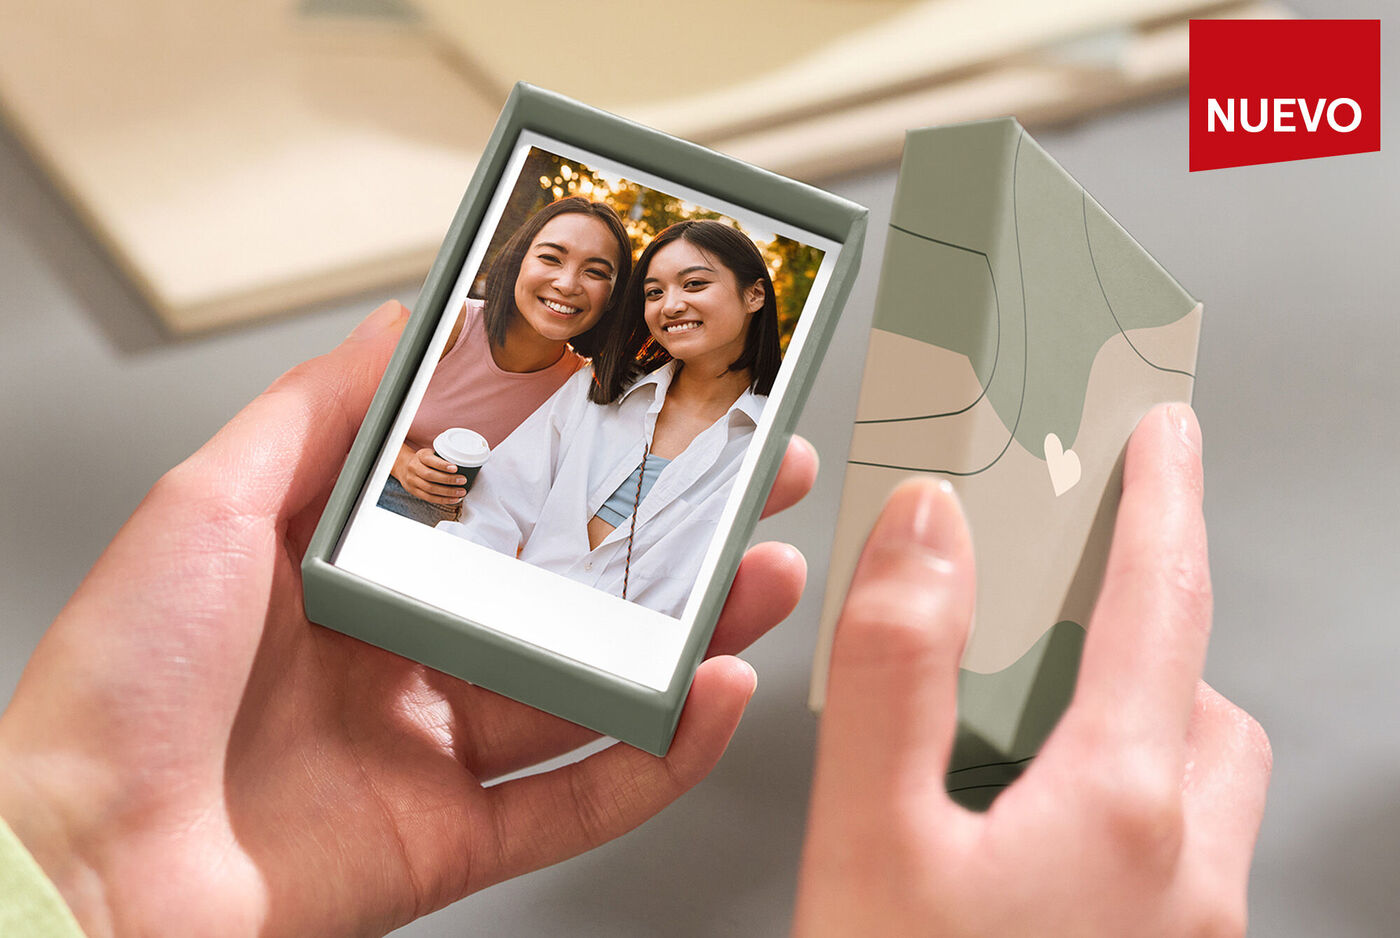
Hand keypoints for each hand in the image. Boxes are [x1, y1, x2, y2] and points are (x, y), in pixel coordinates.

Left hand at [0, 301, 817, 937]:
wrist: (78, 861)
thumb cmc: (119, 685)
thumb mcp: (212, 501)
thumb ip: (322, 411)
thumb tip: (406, 322)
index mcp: (357, 572)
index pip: (509, 503)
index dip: (592, 457)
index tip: (661, 412)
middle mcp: (405, 654)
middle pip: (573, 594)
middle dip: (672, 541)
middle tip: (751, 489)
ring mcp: (434, 747)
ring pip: (597, 690)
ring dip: (693, 639)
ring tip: (765, 584)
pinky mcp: (454, 836)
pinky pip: (584, 797)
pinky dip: (661, 755)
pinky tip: (712, 699)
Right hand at [393, 444, 466, 504]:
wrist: (404, 467)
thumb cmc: (423, 460)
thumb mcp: (430, 453)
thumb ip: (442, 457)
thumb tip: (465, 462)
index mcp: (420, 456)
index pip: (430, 460)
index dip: (443, 465)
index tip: (455, 468)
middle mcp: (414, 468)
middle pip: (430, 476)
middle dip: (448, 480)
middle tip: (463, 480)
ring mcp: (412, 481)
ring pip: (430, 489)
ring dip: (448, 492)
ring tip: (461, 492)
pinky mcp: (414, 491)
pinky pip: (429, 498)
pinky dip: (443, 499)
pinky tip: (454, 499)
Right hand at [794, 404, 1270, 936]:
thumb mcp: (866, 842)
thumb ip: (894, 676)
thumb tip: (925, 534)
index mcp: (1121, 818)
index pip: (1162, 609)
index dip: (1162, 501)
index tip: (1164, 433)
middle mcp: (1187, 882)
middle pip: (1200, 702)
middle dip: (1143, 636)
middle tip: (1059, 607)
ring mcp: (1184, 937)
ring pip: (1199, 786)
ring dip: (1138, 729)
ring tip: (1019, 731)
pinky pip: (1178, 857)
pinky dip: (1122, 810)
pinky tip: (1025, 836)